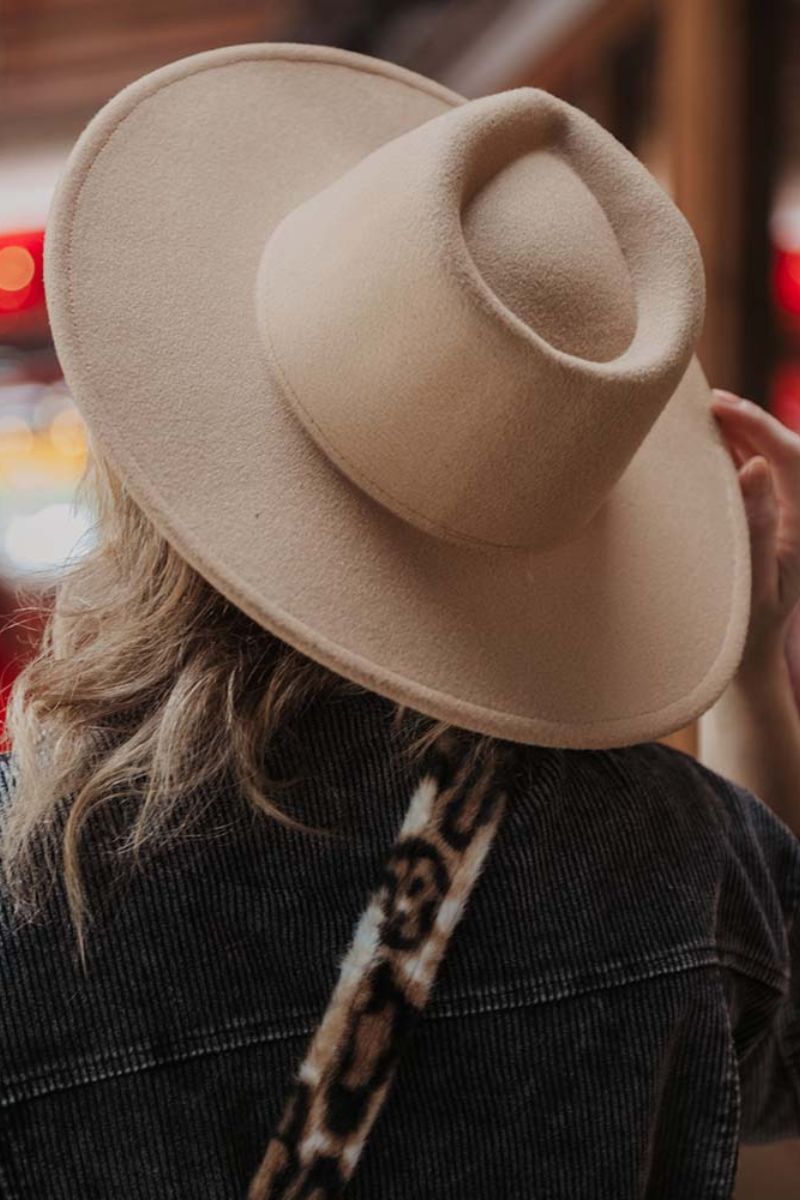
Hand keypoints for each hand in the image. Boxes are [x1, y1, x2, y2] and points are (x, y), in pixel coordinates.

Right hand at [710, 390, 799, 687]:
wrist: (749, 660)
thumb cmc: (746, 629)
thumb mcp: (751, 582)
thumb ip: (758, 526)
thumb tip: (758, 466)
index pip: (790, 456)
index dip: (757, 423)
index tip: (720, 405)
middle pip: (785, 451)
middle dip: (750, 422)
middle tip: (708, 402)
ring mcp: (788, 520)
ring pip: (773, 462)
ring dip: (743, 437)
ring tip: (705, 417)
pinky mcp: (772, 525)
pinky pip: (760, 480)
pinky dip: (737, 457)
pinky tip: (710, 448)